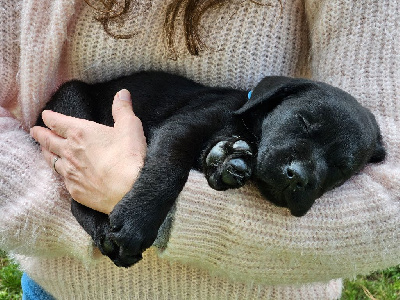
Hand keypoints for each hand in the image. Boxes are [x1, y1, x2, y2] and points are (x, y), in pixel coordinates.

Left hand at [30, 89, 146, 213]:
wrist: (129, 191)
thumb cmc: (129, 157)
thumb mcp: (130, 127)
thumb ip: (123, 110)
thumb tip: (122, 93)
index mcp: (80, 132)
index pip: (57, 122)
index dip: (50, 117)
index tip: (45, 115)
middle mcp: (70, 152)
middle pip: (48, 141)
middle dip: (40, 134)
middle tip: (34, 131)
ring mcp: (70, 173)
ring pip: (51, 161)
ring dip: (46, 153)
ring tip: (44, 150)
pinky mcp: (75, 191)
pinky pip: (62, 180)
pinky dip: (59, 174)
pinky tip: (61, 174)